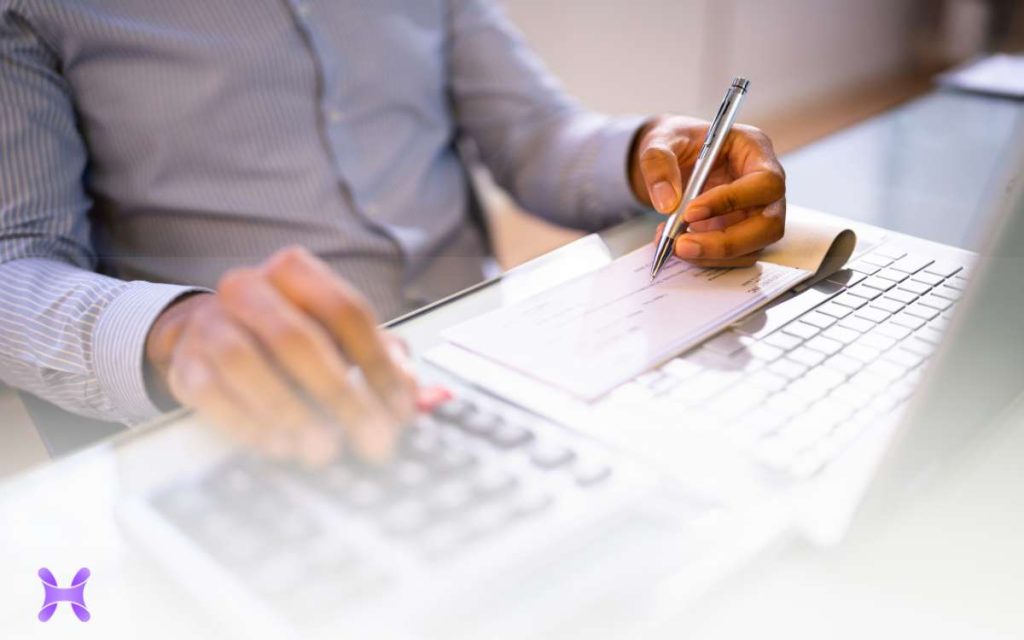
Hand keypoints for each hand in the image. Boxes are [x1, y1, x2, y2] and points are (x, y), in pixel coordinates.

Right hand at [145, 246, 417, 465]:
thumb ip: (383, 359)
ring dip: (291, 411)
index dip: (378, 364)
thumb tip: (419, 394)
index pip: (346, 312)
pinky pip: (211, 393)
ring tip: (325, 450)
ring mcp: (209, 323)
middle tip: (371, 439)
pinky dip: (249, 423)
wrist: (207, 334)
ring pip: (246, 363)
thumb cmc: (290, 337)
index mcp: (294, 271)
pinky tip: (282, 446)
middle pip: (296, 338)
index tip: (400, 410)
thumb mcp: (341, 339)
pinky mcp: (184, 363)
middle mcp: (247, 288)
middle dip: (340, 395)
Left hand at [629, 115, 785, 267]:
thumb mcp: (660, 141)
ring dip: (712, 254)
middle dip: (726, 242)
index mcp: (755, 149)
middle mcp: (764, 185)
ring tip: (673, 245)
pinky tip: (679, 245)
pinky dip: (705, 258)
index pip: (764, 182)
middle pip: (769, 224)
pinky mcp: (741, 233)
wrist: (672, 159)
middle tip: (682, 245)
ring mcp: (756, 212)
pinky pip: (734, 256)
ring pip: (752, 247)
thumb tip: (667, 203)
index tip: (690, 213)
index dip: (731, 201)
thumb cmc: (676, 142)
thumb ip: (659, 164)